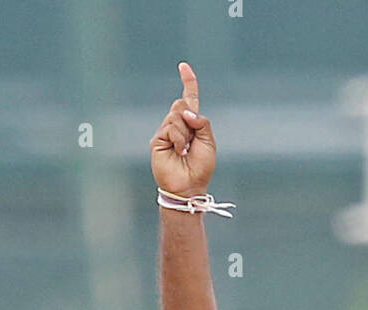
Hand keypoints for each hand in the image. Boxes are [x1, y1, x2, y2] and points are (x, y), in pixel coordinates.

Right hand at [149, 61, 216, 198]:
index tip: (184, 66)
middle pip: (181, 104)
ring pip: (176, 115)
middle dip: (190, 118)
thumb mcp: (209, 142)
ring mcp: (166, 131)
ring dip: (186, 133)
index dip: (188, 82)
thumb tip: (188, 111)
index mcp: (191, 124)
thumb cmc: (201, 167)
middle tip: (193, 140)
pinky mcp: (158, 139)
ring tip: (186, 150)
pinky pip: (171, 128)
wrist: (189, 185)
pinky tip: (179, 152)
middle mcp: (177, 125)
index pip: (189, 99)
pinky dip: (179, 140)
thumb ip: (203, 123)